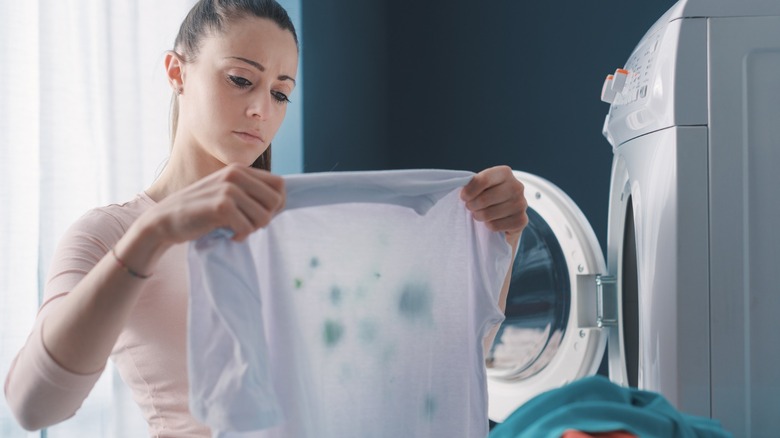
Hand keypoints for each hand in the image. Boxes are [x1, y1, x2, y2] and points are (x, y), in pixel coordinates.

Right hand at [148, 164, 285, 243]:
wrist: (164, 220)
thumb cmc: (200, 211)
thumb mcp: (227, 193)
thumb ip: (250, 193)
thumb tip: (282, 202)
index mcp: (240, 170)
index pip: (280, 185)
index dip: (277, 205)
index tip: (259, 216)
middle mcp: (236, 174)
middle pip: (277, 201)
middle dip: (265, 218)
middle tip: (247, 224)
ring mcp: (228, 189)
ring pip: (264, 217)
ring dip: (251, 229)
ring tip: (235, 229)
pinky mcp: (221, 205)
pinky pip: (247, 227)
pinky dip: (240, 236)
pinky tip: (227, 235)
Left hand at [461, 165, 527, 243]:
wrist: (505, 214)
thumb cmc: (488, 196)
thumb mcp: (480, 185)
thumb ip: (472, 184)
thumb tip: (463, 193)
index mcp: (505, 172)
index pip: (482, 180)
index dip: (469, 191)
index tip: (463, 197)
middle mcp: (516, 186)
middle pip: (484, 199)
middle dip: (472, 206)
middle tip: (471, 207)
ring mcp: (521, 204)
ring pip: (487, 214)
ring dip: (479, 216)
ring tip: (481, 214)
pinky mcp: (522, 220)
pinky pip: (494, 226)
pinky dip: (489, 226)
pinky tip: (493, 220)